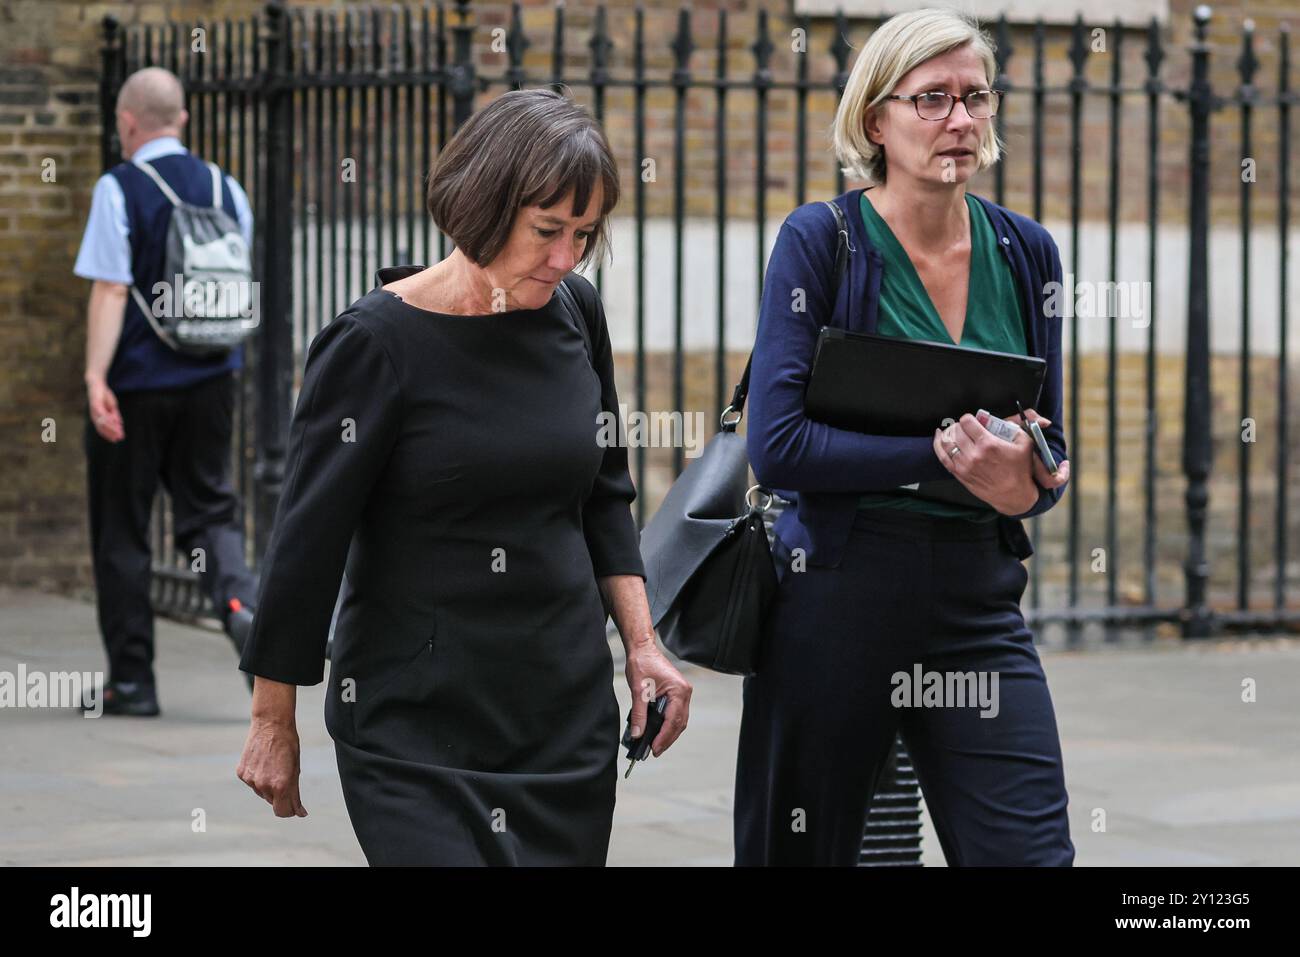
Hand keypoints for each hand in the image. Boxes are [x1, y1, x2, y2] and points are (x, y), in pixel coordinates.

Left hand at [86, 376, 123, 442]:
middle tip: (119, 438)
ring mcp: (94, 410)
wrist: (97, 384)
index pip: (102, 429)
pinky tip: (116, 422)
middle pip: (102, 428)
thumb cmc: (103, 395)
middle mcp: (95, 415)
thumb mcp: (111, 406)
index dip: (109, 435)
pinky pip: (103, 414)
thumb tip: (119, 424)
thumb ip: (114, 415)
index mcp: (97, 417)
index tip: (117, 439)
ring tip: (119, 432)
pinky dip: (109, 419)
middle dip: (111, 433)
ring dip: (111, 428)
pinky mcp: (96, 405)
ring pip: (102, 422)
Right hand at [236, 706, 307, 817]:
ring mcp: (250, 779)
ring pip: (262, 792)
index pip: (283, 812)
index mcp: (281, 785)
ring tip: (274, 765)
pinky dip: (258, 776)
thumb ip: (296, 793)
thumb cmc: (288, 744)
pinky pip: (252, 782)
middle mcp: (263, 785)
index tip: (295, 807)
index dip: (290, 811)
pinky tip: (263, 762)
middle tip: (286, 775)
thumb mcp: (296, 769)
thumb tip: (300, 813)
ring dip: (269, 785)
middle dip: (281, 794)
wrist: (271, 723)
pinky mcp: (241, 773)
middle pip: (273, 802)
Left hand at [623, 637, 691, 757]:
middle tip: (655, 751)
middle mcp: (684, 693)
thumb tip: (637, 734)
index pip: (673, 720)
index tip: (654, 748)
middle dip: (667, 739)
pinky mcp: (676, 694)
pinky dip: (668, 724)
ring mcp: (682, 693)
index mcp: (679, 691)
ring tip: (655, 745)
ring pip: (679, 720)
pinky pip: (675, 713)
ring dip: (668, 733)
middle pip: (679, 723)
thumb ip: (639, 714)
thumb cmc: (642, 664)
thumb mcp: (638, 690)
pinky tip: (658, 731)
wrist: (643, 648)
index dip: (664, 737)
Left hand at [933, 408, 1062, 514]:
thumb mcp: (1026, 444)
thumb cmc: (1021, 469)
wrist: (1014, 495)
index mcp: (988, 444)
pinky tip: (939, 437)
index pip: (967, 422)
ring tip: (952, 430)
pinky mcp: (959, 474)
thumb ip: (1019, 426)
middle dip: (959, 425)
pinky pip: (942, 456)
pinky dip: (938, 444)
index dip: (969, 418)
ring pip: (947, 442)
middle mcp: (974, 454)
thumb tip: (1018, 417)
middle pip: (956, 430)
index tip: (973, 420)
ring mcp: (964, 465)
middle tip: (964, 426)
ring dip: (948, 432)